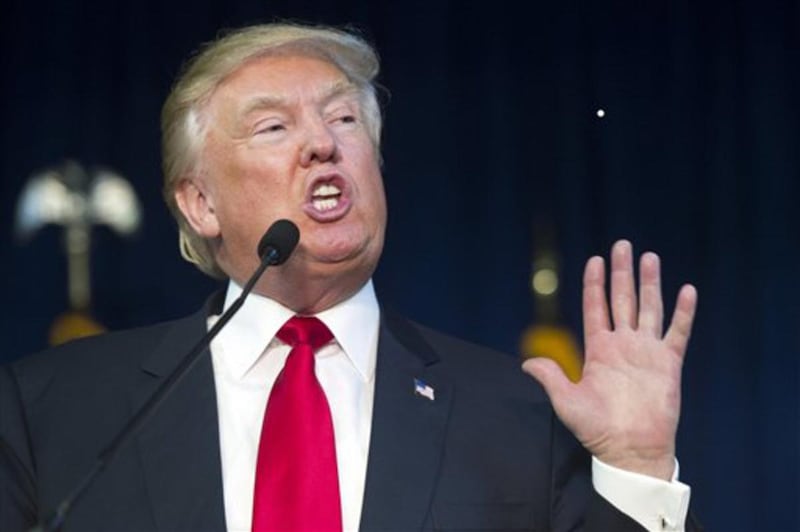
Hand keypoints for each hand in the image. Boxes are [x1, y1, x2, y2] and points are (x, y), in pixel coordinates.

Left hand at [522, 240, 696, 479]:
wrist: (630, 450)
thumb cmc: (597, 429)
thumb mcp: (566, 401)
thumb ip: (550, 377)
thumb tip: (526, 363)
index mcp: (599, 350)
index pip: (596, 307)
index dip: (595, 283)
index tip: (595, 260)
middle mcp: (623, 345)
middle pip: (622, 299)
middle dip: (622, 272)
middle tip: (623, 245)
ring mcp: (646, 352)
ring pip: (649, 308)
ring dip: (650, 283)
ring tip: (649, 257)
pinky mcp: (668, 364)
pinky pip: (677, 332)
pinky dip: (683, 312)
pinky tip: (687, 290)